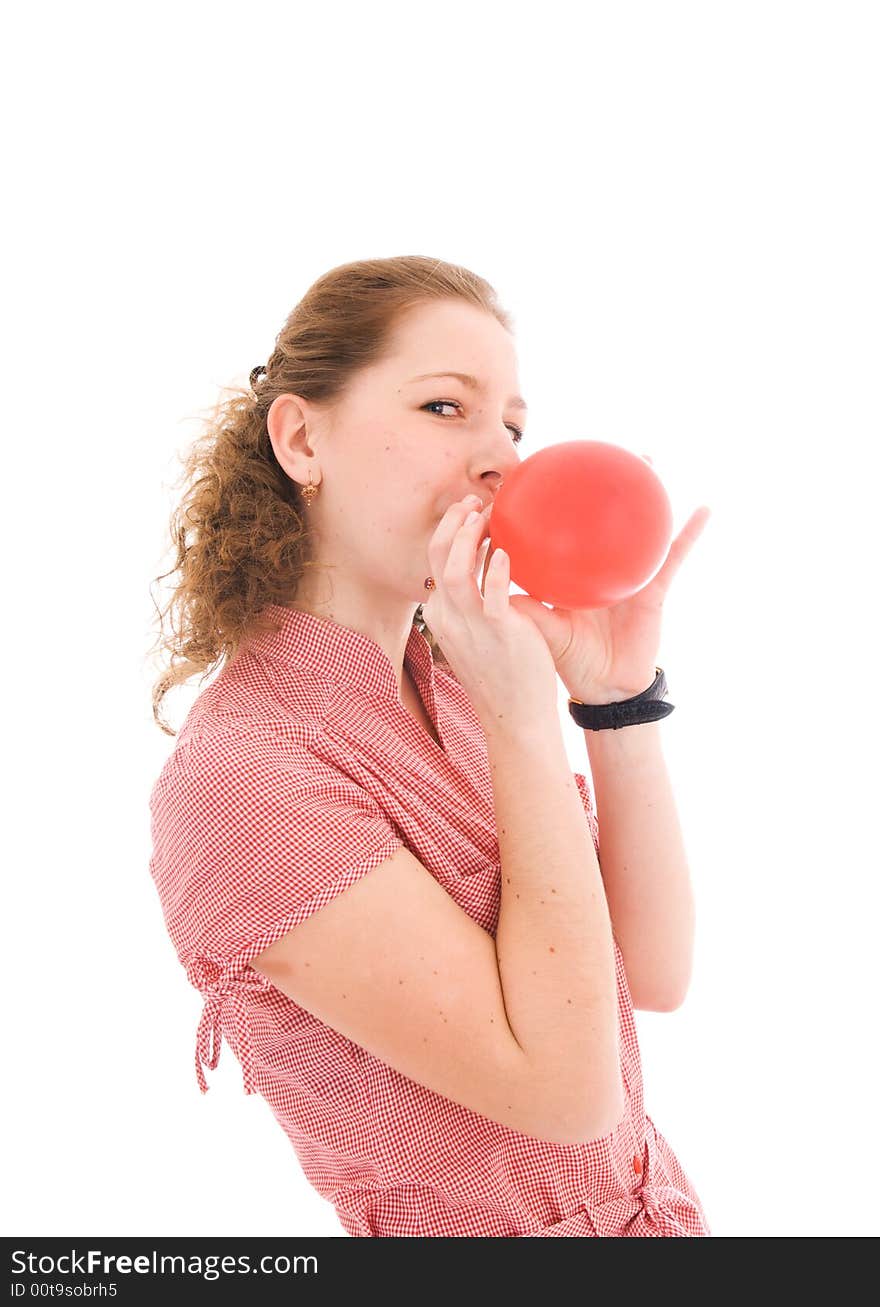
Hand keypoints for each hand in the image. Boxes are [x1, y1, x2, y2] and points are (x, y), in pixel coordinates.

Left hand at [483, 459, 711, 703]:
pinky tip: (704, 509)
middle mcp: (599, 565)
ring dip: (646, 491)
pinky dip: (690, 533)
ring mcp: (627, 573)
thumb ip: (519, 603)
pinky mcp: (654, 588)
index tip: (537, 471)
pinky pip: (673, 556)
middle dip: (596, 484)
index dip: (547, 503)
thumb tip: (490, 575)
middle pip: (597, 517)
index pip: (558, 529)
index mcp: (572, 571)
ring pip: (636, 525)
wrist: (605, 688)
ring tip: (648, 457)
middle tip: (594, 448)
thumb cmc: (571, 659)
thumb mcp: (539, 627)